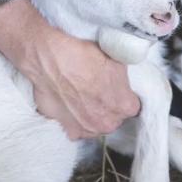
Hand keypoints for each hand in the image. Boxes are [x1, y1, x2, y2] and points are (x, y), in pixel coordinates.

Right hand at [0, 0, 139, 138]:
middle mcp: (107, 123)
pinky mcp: (65, 128)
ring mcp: (85, 129)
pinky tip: (69, 102)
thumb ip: (123, 76)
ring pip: (95, 124)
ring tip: (82, 95)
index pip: (132, 105)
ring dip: (91, 114)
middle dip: (108, 106)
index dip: (124, 94)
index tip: (116, 86)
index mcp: (124, 105)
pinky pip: (75, 128)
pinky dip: (73, 118)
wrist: (48, 56)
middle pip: (114, 117)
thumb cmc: (81, 53)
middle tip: (97, 89)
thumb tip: (123, 78)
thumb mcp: (114, 57)